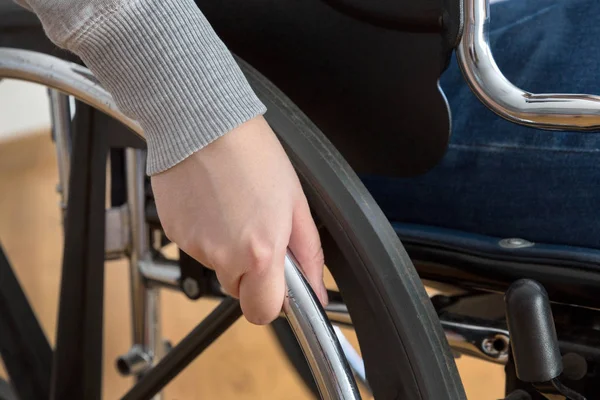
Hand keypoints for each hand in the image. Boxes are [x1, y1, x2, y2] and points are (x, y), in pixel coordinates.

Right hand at [151, 116, 327, 323]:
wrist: (204, 123)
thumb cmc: (252, 154)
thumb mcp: (296, 203)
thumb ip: (308, 253)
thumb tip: (315, 289)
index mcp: (261, 252)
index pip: (263, 311)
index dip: (273, 301)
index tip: (277, 284)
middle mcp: (224, 256)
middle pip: (239, 289)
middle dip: (251, 270)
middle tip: (257, 230)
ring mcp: (195, 246)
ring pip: (217, 266)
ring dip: (227, 247)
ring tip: (234, 206)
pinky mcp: (174, 233)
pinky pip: (196, 246)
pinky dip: (206, 232)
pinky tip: (214, 203)